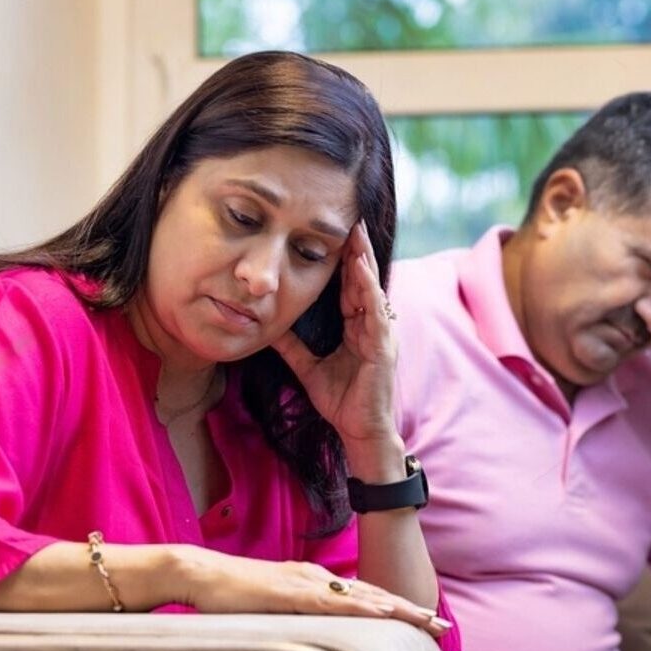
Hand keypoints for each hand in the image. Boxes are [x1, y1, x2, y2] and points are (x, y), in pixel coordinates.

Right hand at [180, 549, 451, 637]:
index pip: (364, 599)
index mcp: (314, 583)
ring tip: (428, 621)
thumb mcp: (271, 611)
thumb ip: (294, 620)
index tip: (425, 623)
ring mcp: (305, 582)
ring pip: (362, 599)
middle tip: (443, 626)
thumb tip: (315, 640)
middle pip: (373, 597)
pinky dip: (362, 609)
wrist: (200, 575)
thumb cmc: (230, 597)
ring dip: (398, 610)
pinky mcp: (291, 592)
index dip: (397, 611)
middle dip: (410, 611)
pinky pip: (333, 602)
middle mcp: (317, 578)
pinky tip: (384, 615)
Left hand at [271, 219, 397, 447]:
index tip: (334, 234)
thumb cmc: (342, 402)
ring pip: (372, 290)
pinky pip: (376, 313)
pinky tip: (362, 272)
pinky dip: (369, 291)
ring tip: (357, 235)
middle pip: (365, 280)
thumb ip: (292, 347)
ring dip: (365, 262)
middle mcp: (373, 326)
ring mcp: (381, 335)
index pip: (351, 287)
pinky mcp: (383, 347)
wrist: (360, 431)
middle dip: (358, 250)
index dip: (344, 261)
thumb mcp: (309, 368)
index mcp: (358, 328)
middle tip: (350, 220)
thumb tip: (267, 328)